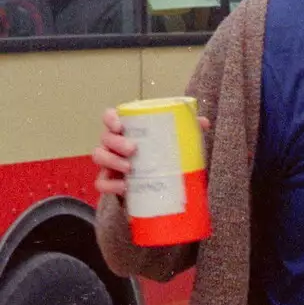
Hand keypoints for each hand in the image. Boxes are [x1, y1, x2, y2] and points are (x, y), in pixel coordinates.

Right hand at [93, 106, 209, 198]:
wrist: (160, 187)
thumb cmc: (163, 157)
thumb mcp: (176, 143)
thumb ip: (188, 130)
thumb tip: (204, 122)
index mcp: (126, 131)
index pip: (109, 117)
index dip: (110, 118)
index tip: (120, 125)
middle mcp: (114, 145)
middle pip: (105, 138)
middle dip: (116, 142)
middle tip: (133, 149)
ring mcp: (110, 164)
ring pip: (99, 157)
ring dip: (112, 161)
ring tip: (130, 168)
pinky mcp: (111, 182)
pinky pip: (101, 183)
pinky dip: (110, 185)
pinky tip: (124, 187)